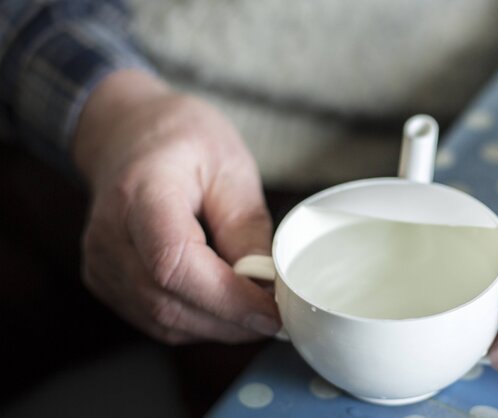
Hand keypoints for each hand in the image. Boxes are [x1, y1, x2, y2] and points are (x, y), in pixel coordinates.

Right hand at [73, 70, 277, 343]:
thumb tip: (267, 287)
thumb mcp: (231, 168)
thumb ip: (247, 229)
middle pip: (168, 302)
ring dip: (218, 326)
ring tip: (257, 309)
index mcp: (141, 193)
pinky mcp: (106, 281)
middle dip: (231, 320)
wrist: (128, 133)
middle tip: (279, 316)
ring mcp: (101, 263)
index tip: (272, 309)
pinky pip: (155, 320)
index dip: (227, 298)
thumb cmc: (182, 142)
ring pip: (163, 320)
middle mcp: (109, 235)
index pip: (174, 263)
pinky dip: (198, 322)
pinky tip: (226, 306)